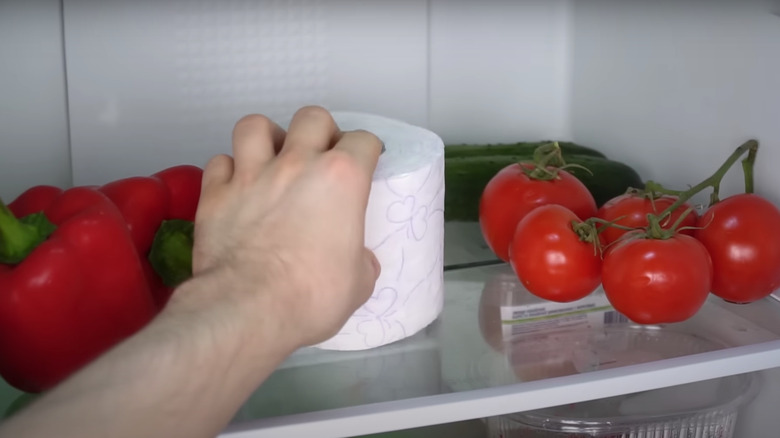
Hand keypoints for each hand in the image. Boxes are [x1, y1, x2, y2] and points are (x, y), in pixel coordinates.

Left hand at [188, 106, 382, 347]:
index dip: (367, 151)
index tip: (365, 164)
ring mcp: (250, 175)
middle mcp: (296, 164)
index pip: (363, 141)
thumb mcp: (359, 283)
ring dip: (267, 138)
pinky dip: (228, 171)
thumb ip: (361, 259)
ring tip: (271, 158)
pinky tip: (235, 187)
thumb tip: (356, 260)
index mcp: (341, 179)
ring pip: (255, 126)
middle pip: (312, 117)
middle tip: (320, 156)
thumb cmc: (313, 296)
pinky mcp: (214, 194)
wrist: (249, 309)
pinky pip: (219, 163)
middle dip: (321, 131)